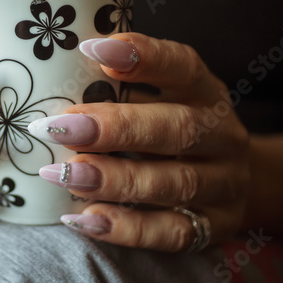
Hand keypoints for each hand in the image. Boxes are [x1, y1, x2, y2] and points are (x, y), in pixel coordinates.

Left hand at [31, 33, 249, 251]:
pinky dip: (124, 227)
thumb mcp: (162, 102)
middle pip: (177, 129)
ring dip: (112, 179)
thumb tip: (53, 87)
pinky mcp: (215, 227)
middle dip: (115, 128)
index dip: (142, 56)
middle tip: (60, 128)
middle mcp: (222, 137)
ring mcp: (224, 185)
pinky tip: (82, 219)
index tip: (90, 50)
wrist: (230, 183)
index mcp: (207, 93)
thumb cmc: (175, 133)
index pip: (182, 67)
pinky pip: (169, 233)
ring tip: (64, 175)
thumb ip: (121, 94)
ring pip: (172, 183)